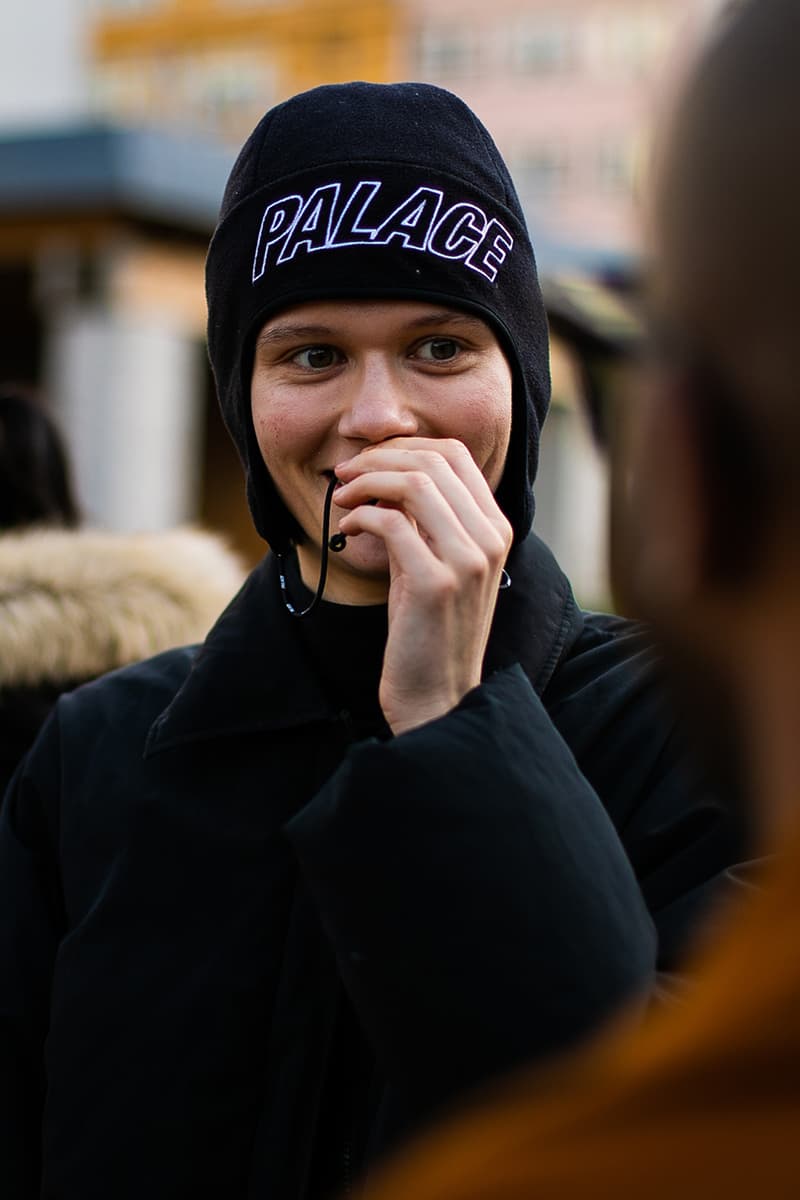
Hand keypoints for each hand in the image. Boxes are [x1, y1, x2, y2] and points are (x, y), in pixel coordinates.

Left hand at [333, 438, 512, 734]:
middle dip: (378, 459)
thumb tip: (387, 473)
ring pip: (414, 484)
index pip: (455, 454)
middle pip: (433, 461)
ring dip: (366, 482)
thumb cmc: (427, 627)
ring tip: (342, 498)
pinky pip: (391, 523)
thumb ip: (423, 519)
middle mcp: (491, 538)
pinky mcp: (436, 583)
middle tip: (344, 475)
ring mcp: (468, 560)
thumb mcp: (433, 561)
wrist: (436, 693)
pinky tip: (348, 529)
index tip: (368, 461)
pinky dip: (361, 516)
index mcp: (496, 528)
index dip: (404, 446)